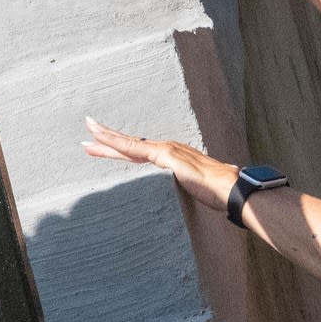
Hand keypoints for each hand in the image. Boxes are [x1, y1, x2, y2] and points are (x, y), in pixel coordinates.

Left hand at [83, 117, 239, 215]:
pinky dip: (116, 142)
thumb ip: (188, 187)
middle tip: (87, 127)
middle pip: (130, 145)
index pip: (140, 151)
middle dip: (107, 138)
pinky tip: (102, 139)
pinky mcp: (166, 155)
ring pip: (129, 143)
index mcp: (172, 156)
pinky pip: (134, 148)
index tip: (103, 145)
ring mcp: (166, 150)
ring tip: (88, 130)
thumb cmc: (218, 192)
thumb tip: (193, 194)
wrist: (232, 189)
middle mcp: (167, 148)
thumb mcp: (195, 189)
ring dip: (106, 137)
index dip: (121, 147)